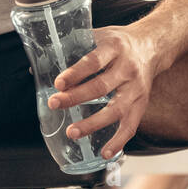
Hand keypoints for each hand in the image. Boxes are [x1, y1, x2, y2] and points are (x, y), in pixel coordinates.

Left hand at [48, 25, 159, 159]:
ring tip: (72, 132)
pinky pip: (131, 126)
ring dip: (92, 124)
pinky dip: (118, 141)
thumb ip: (71, 49)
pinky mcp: (142, 104)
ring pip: (115, 110)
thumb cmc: (118, 43)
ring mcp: (136, 88)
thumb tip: (36, 70)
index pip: (93, 61)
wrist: (151, 45)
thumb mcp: (98, 35)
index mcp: (114, 47)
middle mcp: (127, 68)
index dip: (75, 73)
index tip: (58, 83)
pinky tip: (104, 153)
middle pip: (101, 86)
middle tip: (54, 104)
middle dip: (75, 97)